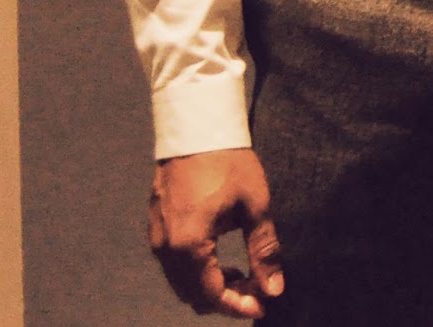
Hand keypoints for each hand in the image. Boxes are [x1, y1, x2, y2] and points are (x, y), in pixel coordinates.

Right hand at [148, 149, 283, 317]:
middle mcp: (166, 248)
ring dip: (211, 285)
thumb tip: (275, 288)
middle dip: (226, 298)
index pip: (212, 295)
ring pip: (182, 282)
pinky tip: (220, 257)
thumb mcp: (255, 204)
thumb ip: (264, 250)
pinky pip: (174, 264)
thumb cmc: (229, 161)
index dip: (238, 306)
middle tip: (256, 288)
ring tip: (242, 273)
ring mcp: (157, 238)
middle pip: (193, 294)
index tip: (262, 305)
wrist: (197, 127)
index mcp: (189, 246)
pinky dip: (197, 270)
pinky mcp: (157, 226)